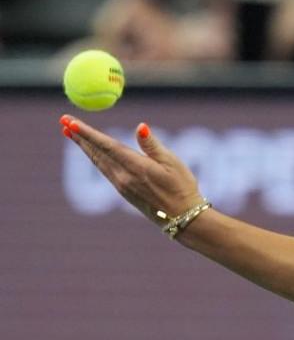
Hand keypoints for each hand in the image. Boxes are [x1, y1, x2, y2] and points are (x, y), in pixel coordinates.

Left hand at [59, 114, 203, 224]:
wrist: (183, 218)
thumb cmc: (182, 188)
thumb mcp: (173, 163)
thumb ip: (153, 145)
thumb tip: (140, 126)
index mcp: (136, 167)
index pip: (106, 146)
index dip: (86, 133)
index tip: (70, 122)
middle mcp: (124, 177)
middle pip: (96, 153)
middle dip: (79, 137)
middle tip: (64, 121)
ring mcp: (122, 186)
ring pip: (98, 162)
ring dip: (84, 147)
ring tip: (71, 134)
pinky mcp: (124, 192)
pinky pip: (104, 170)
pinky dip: (95, 157)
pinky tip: (92, 152)